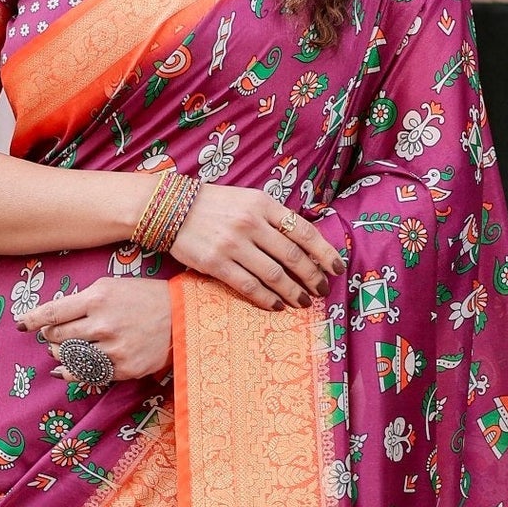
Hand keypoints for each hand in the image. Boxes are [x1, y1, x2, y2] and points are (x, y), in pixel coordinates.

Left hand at [16, 278, 173, 382]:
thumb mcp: (111, 287)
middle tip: (52, 336)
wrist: (181, 316)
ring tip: (60, 350)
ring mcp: (114, 348)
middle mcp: (103, 324)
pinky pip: (89, 374)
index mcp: (97, 298)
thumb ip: (82, 300)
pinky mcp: (124, 368)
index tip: (20, 325)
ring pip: (71, 357)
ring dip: (60, 355)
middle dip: (50, 337)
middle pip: (59, 337)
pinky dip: (72, 372)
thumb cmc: (142, 297)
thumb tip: (53, 318)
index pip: (54, 312)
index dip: (33, 320)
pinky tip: (64, 370)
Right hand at [170, 185, 343, 309]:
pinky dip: (267, 299)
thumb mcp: (248, 199)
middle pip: (293, 256)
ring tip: (304, 302)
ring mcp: (233, 244)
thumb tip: (304, 243)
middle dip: (313, 277)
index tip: (337, 268)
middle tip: (322, 290)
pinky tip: (277, 306)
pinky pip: (249, 287)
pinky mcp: (216, 263)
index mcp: (263, 204)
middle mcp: (251, 223)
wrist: (170, 208)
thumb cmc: (215, 206)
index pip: (304, 231)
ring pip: (274, 275)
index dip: (324, 253)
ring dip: (294, 292)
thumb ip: (273, 218)